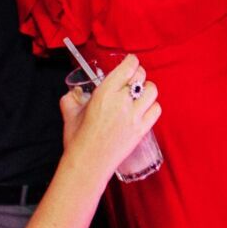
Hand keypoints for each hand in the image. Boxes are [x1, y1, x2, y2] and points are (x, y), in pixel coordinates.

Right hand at [59, 54, 161, 174]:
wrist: (88, 164)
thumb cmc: (78, 140)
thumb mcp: (70, 114)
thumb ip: (71, 99)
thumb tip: (74, 93)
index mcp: (104, 93)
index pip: (128, 67)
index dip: (131, 62)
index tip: (130, 63)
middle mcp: (122, 101)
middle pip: (141, 76)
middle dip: (137, 75)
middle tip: (131, 81)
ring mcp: (134, 116)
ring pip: (152, 90)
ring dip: (146, 90)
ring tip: (139, 95)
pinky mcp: (142, 129)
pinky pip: (156, 110)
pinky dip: (152, 107)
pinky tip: (143, 110)